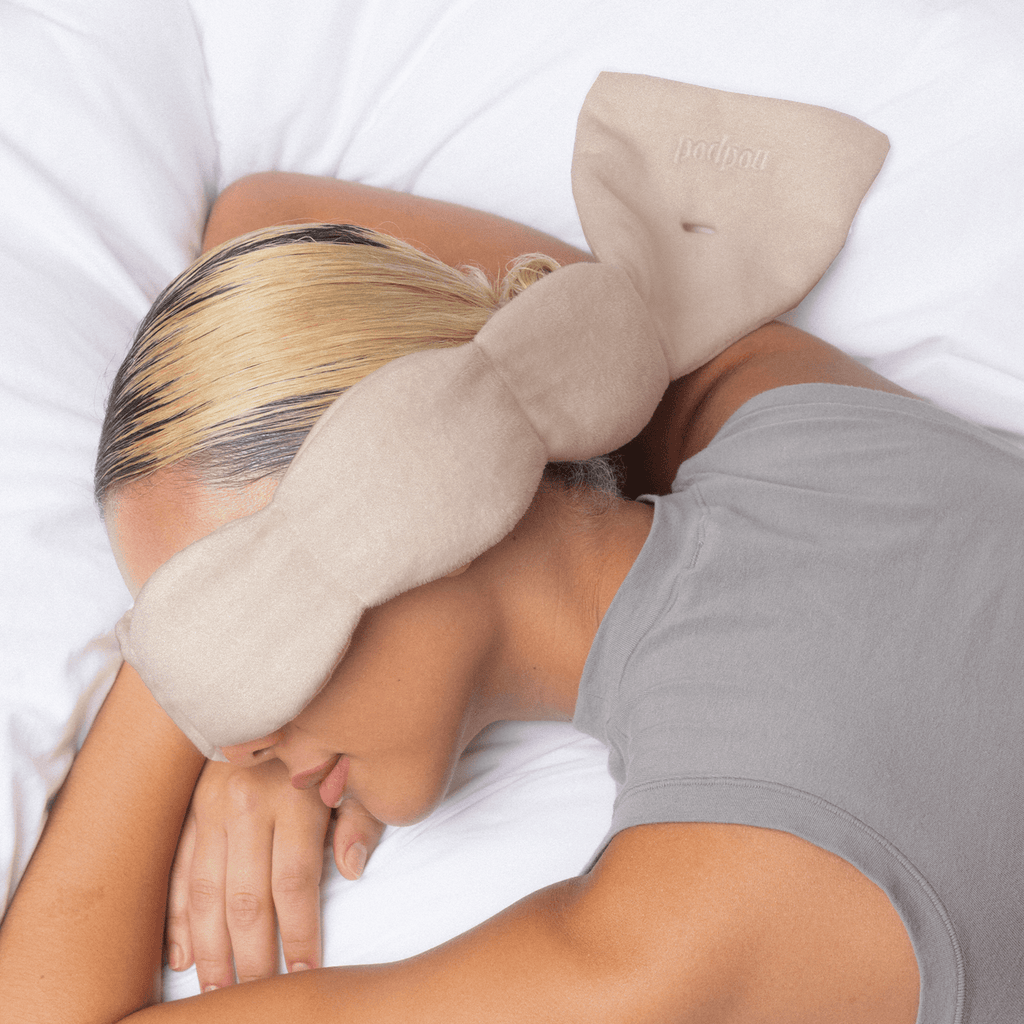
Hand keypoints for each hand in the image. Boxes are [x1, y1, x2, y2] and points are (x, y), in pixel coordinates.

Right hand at [165, 757, 384, 989]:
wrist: (270, 692)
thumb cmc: (326, 737)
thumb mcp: (354, 768)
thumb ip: (359, 815)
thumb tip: (353, 870)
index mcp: (293, 796)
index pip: (294, 883)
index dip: (300, 934)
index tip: (306, 974)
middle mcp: (246, 804)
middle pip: (246, 898)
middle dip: (252, 957)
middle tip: (257, 997)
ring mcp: (211, 807)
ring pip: (206, 893)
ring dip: (211, 949)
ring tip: (217, 992)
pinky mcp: (190, 809)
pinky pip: (179, 871)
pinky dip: (178, 917)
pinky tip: (182, 955)